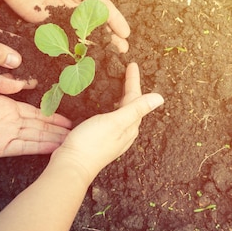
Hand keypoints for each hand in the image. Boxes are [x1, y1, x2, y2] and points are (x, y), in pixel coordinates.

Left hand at [0, 0, 130, 51]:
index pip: (101, 5)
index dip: (114, 19)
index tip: (126, 33)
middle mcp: (68, 1)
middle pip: (91, 23)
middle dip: (107, 37)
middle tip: (120, 52)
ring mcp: (52, 12)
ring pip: (75, 32)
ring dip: (88, 46)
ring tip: (102, 60)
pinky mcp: (36, 19)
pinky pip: (53, 35)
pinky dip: (64, 47)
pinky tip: (72, 59)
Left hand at [0, 74, 71, 159]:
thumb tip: (20, 82)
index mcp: (5, 105)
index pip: (34, 110)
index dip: (51, 112)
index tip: (67, 113)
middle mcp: (9, 121)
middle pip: (40, 125)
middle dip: (58, 128)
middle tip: (78, 130)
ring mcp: (5, 135)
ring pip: (35, 137)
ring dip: (53, 139)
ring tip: (72, 140)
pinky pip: (24, 147)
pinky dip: (39, 148)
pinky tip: (54, 148)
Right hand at [50, 63, 163, 182]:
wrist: (71, 166)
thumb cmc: (92, 144)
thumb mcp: (115, 122)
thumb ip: (136, 109)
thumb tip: (160, 98)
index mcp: (129, 126)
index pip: (135, 98)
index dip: (133, 81)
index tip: (132, 65)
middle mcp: (123, 131)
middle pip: (129, 104)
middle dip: (129, 87)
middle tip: (126, 71)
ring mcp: (111, 135)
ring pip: (120, 111)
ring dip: (119, 97)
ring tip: (116, 84)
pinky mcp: (98, 137)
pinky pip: (108, 117)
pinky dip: (108, 106)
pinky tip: (102, 105)